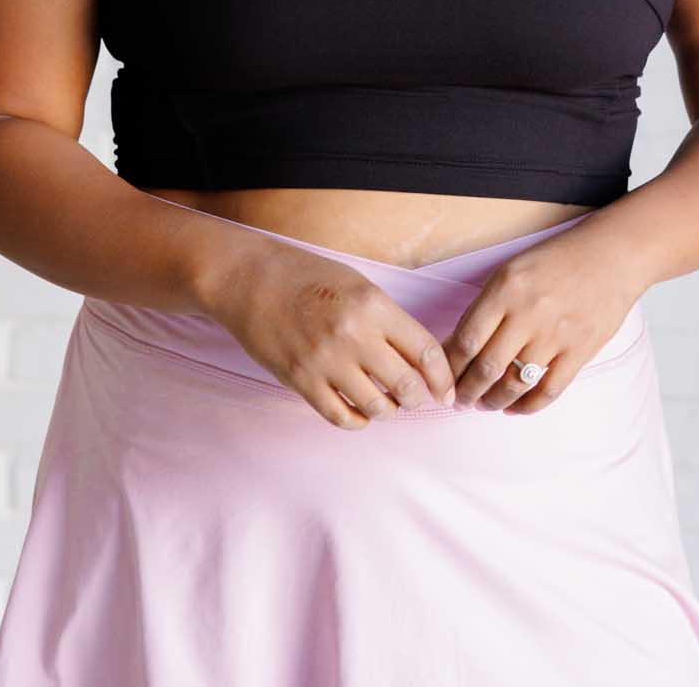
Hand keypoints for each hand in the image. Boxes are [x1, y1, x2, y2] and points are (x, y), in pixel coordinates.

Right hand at [199, 232, 456, 430]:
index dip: (443, 377)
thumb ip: (389, 320)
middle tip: (416, 398)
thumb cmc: (308, 277)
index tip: (446, 390)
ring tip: (385, 401)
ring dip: (388, 410)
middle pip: (407, 386)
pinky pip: (341, 417)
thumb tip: (421, 359)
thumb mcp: (359, 285)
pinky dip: (358, 421)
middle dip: (418, 398)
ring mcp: (325, 361)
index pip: (427, 351)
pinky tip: (359, 411)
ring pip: (377, 407)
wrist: (251, 280)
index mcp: (373, 305)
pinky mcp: (301, 381)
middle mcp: (354, 335)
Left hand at [442, 221, 642, 415]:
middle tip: (460, 399)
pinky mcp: (580, 351)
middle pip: (487, 368)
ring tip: (485, 404)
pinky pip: (549, 390)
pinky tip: (515, 408)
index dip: (450, 367)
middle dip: (467, 391)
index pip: (466, 340)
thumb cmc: (555, 260)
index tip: (444, 378)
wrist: (610, 256)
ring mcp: (556, 335)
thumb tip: (456, 346)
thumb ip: (485, 306)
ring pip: (515, 384)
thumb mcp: (510, 270)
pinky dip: (528, 406)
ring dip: (494, 401)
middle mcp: (528, 313)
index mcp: (505, 289)